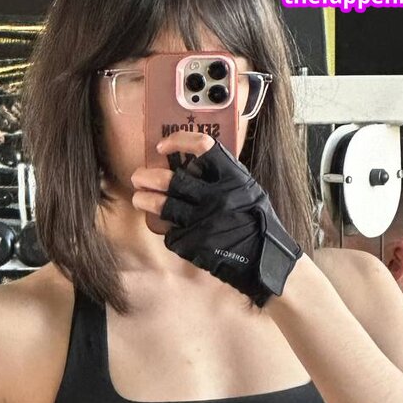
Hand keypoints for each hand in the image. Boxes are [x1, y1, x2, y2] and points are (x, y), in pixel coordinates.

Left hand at [131, 132, 302, 307]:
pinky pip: (172, 234)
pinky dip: (167, 230)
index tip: (163, 147)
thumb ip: (223, 177)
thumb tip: (191, 166)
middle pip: (172, 180)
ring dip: (145, 201)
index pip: (202, 147)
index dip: (178, 141)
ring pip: (164, 206)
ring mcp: (204, 222)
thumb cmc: (257, 224)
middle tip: (138, 177)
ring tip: (139, 199)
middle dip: (148, 177)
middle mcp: (217, 197)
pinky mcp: (196, 245)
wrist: (265, 260)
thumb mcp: (248, 190)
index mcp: (233, 177)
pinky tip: (167, 228)